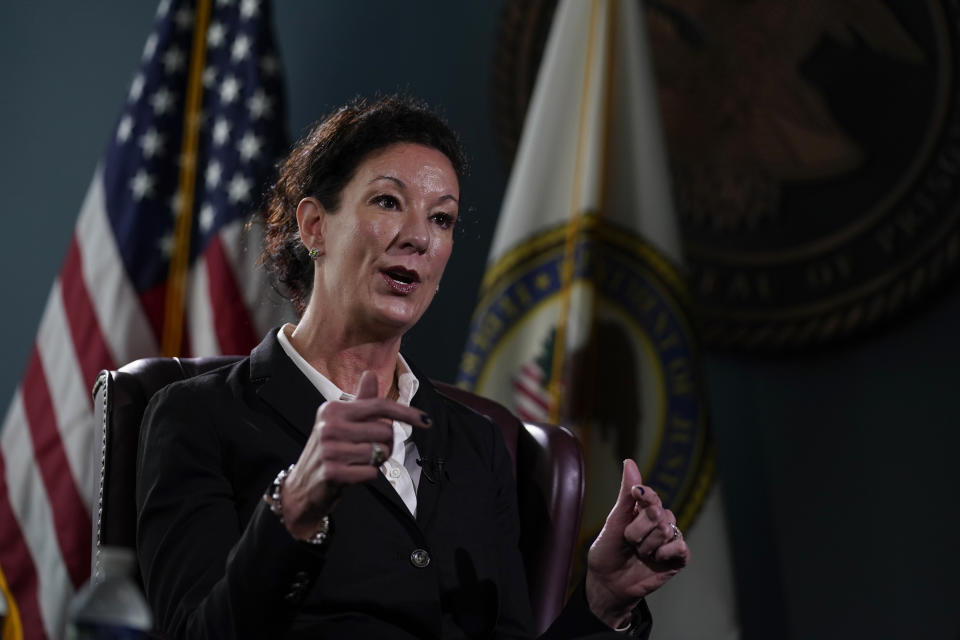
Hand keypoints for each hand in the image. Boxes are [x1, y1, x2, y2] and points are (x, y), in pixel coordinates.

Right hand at [278, 370, 430, 538]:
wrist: (302, 486)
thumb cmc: (330, 450)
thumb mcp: (341, 422)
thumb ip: (361, 401)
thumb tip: (370, 374)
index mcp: (333, 409)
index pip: (379, 406)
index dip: (407, 413)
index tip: (426, 421)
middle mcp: (329, 426)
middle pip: (385, 432)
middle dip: (386, 445)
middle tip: (370, 451)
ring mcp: (329, 449)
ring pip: (380, 453)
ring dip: (377, 461)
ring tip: (359, 462)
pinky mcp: (332, 472)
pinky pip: (371, 472)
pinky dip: (369, 475)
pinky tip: (353, 474)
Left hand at [585, 459, 689, 627]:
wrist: (608, 583)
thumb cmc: (608, 551)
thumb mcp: (614, 521)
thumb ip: (626, 494)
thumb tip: (629, 461)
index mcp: (642, 510)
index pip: (651, 495)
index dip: (646, 495)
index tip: (638, 493)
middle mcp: (659, 521)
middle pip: (658, 513)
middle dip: (638, 530)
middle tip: (630, 541)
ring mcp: (669, 539)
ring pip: (667, 529)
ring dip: (647, 545)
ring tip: (640, 553)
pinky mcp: (678, 558)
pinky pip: (680, 546)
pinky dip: (665, 553)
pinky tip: (655, 559)